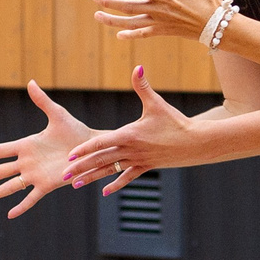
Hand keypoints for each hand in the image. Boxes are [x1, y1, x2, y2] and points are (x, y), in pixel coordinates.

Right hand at [0, 81, 96, 218]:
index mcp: (27, 145)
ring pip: (11, 186)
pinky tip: (10, 215)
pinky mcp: (47, 184)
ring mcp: (36, 175)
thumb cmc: (76, 131)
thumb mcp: (57, 115)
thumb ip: (42, 101)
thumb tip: (30, 82)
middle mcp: (28, 162)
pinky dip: (21, 206)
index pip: (1, 150)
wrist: (92, 148)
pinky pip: (31, 197)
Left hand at [63, 66, 194, 191]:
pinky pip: (127, 177)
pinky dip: (116, 184)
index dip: (85, 149)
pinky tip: (104, 192)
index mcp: (129, 135)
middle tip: (64, 175)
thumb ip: (142, 86)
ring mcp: (138, 160)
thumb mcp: (157, 103)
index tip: (70, 156)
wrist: (196, 143)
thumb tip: (137, 67)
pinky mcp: (146, 166)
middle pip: (101, 160)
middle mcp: (131, 150)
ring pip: (110, 170)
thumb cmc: (176, 122)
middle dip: (81, 168)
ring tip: (75, 185)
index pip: (102, 143)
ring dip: (92, 178)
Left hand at [93, 0, 223, 42]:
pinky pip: (143, 33)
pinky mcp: (164, 31)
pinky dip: (131, 34)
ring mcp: (160, 22)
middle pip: (128, 7)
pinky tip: (119, 34)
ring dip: (113, 20)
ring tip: (97, 15)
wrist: (218, 26)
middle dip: (108, 3)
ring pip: (131, 22)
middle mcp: (159, 9)